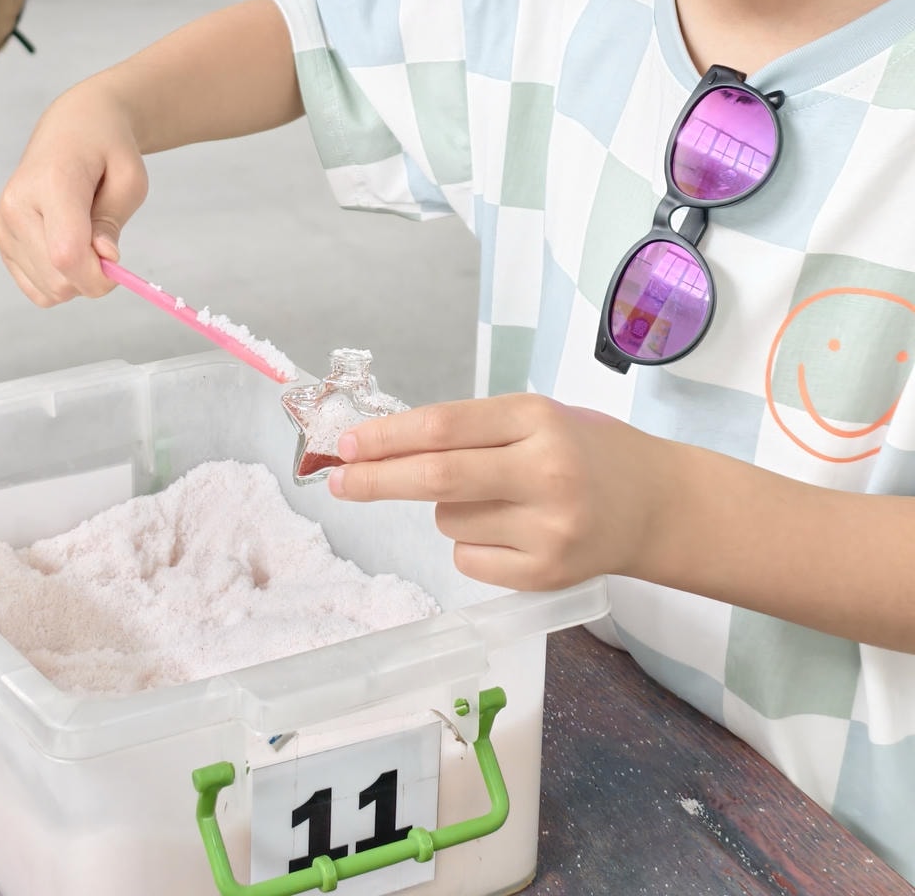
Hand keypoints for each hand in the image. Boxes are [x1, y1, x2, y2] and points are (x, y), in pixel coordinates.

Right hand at [0, 74, 148, 306]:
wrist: (73, 126)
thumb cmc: (107, 147)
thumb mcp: (129, 177)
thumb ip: (113, 222)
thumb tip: (104, 260)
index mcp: (51, 183)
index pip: (66, 254)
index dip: (98, 276)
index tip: (117, 266)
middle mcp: (17, 205)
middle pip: (58, 279)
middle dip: (92, 276)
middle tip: (106, 243)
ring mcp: (3, 224)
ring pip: (48, 291)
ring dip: (77, 278)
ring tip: (85, 235)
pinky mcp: (2, 239)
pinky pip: (37, 288)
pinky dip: (60, 279)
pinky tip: (68, 245)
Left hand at [329, 393, 674, 591]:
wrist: (658, 505)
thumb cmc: (586, 450)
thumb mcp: (537, 418)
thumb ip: (472, 429)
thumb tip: (384, 445)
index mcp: (538, 420)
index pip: (444, 426)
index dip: (388, 436)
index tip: (347, 441)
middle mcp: (545, 473)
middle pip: (436, 478)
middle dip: (375, 478)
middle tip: (337, 478)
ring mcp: (548, 529)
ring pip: (449, 521)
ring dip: (448, 510)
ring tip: (500, 499)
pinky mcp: (546, 575)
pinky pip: (468, 560)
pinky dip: (470, 545)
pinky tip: (512, 532)